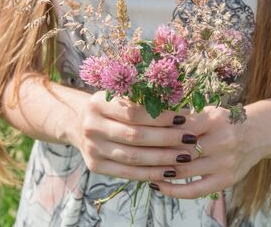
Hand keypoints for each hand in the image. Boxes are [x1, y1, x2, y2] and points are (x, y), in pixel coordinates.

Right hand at [67, 91, 195, 180]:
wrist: (79, 123)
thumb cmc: (111, 107)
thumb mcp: (120, 97)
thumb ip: (144, 102)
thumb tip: (183, 112)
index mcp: (98, 103)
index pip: (134, 113)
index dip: (160, 117)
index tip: (183, 118)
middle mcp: (91, 126)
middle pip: (135, 136)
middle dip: (167, 138)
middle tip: (190, 139)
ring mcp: (92, 148)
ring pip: (133, 157)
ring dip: (162, 158)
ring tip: (185, 156)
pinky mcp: (95, 166)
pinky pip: (127, 173)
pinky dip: (150, 173)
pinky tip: (169, 171)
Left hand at [150, 105, 270, 198]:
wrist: (258, 133)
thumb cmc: (225, 121)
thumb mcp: (208, 111)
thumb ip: (184, 116)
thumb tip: (150, 117)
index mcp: (215, 120)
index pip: (179, 128)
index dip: (158, 132)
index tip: (138, 132)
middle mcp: (223, 141)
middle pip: (180, 151)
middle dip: (155, 153)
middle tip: (134, 153)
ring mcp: (226, 163)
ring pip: (184, 171)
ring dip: (160, 171)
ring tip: (142, 169)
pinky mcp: (227, 180)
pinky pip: (195, 191)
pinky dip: (174, 191)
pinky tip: (159, 185)